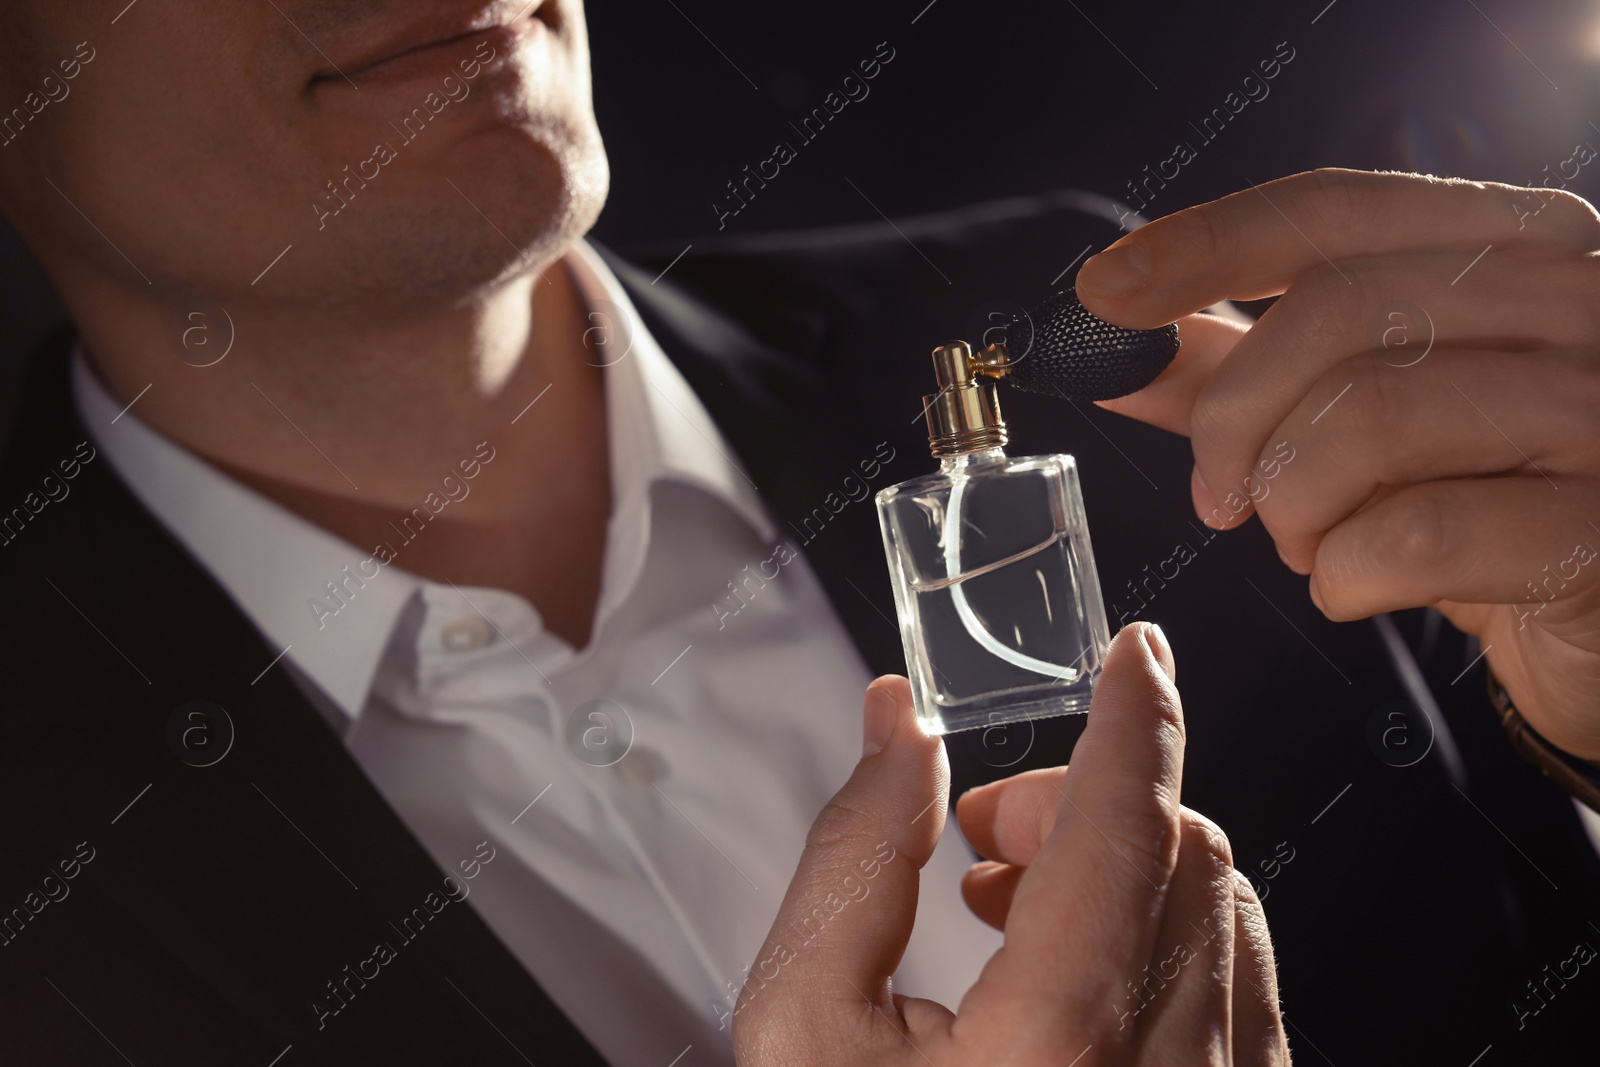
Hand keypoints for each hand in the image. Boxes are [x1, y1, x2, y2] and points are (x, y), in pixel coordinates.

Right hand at [731, 623, 1289, 1065]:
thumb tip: (897, 725)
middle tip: (984, 838)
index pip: (1127, 823)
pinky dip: (1167, 936)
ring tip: (1012, 911)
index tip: (1134, 652)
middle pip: (1184, 852)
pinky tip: (1074, 973)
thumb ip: (854, 855)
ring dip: (1128, 867)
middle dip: (1087, 802)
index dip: (1134, 713)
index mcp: (1057, 1043)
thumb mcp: (801, 1025)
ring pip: (1226, 914)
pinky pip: (1242, 989)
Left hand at [1076, 168, 1599, 760]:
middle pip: (1334, 311)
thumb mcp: (1368, 419)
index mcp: (1518, 245)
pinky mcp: (1599, 530)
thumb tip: (1119, 357)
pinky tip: (1357, 585)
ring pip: (1369, 421)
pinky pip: (1415, 536)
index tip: (1104, 295)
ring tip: (1309, 543)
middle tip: (1217, 494)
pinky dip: (1347, 574)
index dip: (1204, 245)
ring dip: (1293, 505)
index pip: (1333, 210)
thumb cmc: (1485, 499)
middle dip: (1236, 416)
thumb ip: (1249, 375)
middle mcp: (1580, 301)